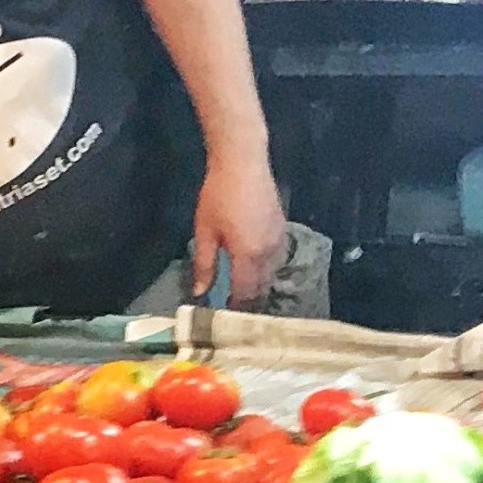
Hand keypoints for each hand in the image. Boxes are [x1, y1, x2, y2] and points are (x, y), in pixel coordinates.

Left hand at [190, 155, 289, 306]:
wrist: (243, 162)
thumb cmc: (218, 196)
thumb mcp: (205, 232)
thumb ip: (204, 265)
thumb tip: (199, 293)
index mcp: (248, 254)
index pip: (245, 292)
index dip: (236, 308)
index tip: (226, 319)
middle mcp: (269, 251)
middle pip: (261, 285)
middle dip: (249, 300)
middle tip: (234, 312)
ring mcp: (279, 240)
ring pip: (271, 273)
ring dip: (258, 285)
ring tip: (243, 295)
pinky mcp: (282, 229)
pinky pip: (276, 258)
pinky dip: (265, 269)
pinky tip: (254, 270)